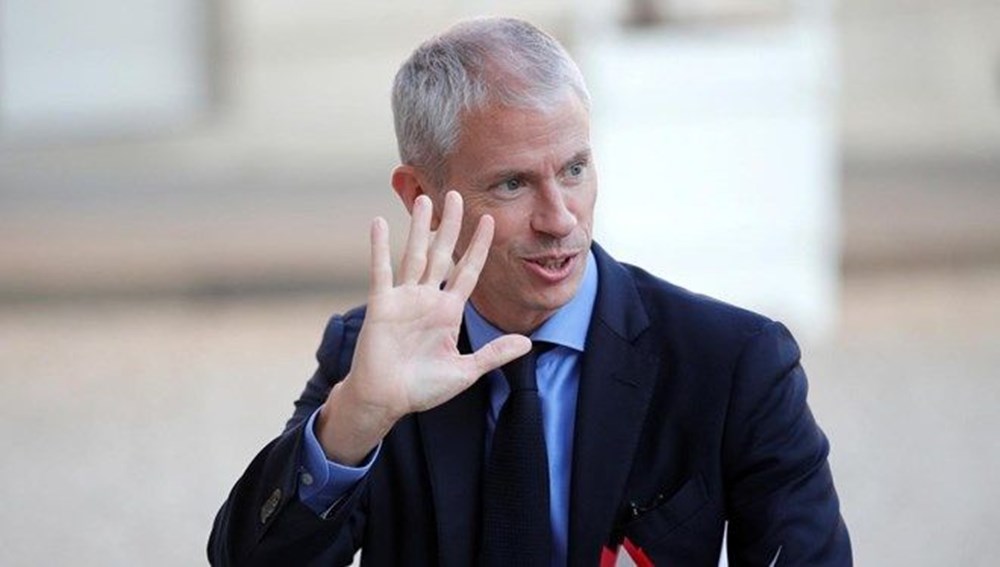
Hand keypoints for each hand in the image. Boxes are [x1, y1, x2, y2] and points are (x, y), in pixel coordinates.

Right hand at [317, 191, 531, 464]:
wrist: (386, 400)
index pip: (468, 271)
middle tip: (457, 195)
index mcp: (449, 311)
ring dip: (419, 227)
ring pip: (415, 254)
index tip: (490, 221)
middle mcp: (428, 299)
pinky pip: (381, 270)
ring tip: (424, 199)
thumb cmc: (423, 388)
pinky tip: (380, 223)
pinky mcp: (381, 304)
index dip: (479, 247)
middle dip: (450, 225)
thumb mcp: (465, 371)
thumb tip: (528, 344)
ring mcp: (404, 299)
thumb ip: (494, 354)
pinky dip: (380, 247)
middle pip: (442, 253)